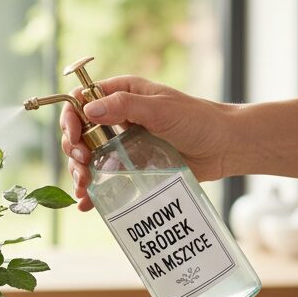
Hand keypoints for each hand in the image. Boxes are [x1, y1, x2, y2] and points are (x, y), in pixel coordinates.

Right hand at [59, 76, 233, 209]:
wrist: (225, 147)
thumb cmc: (198, 120)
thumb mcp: (161, 109)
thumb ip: (125, 106)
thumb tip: (89, 109)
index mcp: (122, 94)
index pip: (81, 101)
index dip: (71, 117)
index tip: (75, 135)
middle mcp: (117, 118)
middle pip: (79, 132)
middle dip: (73, 149)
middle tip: (83, 163)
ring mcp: (122, 143)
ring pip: (87, 157)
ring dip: (79, 171)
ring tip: (84, 185)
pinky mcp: (130, 166)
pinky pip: (104, 177)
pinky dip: (92, 190)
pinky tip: (86, 202)